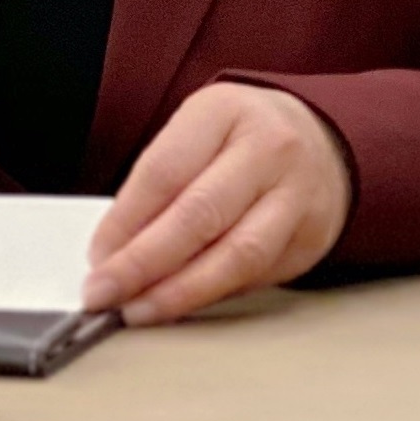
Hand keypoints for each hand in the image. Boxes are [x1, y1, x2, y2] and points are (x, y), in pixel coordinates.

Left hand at [82, 82, 352, 324]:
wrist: (322, 141)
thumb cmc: (241, 138)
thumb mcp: (196, 132)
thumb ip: (158, 183)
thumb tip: (113, 251)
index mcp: (225, 111)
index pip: (165, 171)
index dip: (124, 222)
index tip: (97, 257)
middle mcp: (268, 148)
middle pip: (199, 215)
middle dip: (144, 263)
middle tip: (105, 293)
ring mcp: (298, 194)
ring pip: (235, 256)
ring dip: (180, 292)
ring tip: (140, 310)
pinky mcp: (312, 238)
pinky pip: (257, 277)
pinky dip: (213, 295)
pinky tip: (183, 303)